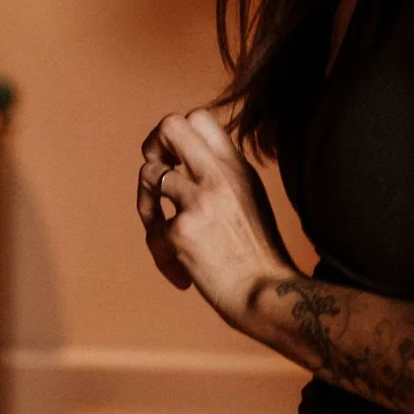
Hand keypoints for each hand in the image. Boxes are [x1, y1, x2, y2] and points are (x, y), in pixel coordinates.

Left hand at [136, 108, 293, 326]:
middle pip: (169, 126)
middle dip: (152, 146)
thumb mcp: (250, 198)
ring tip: (161, 234)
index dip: (176, 134)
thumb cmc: (258, 255)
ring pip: (148, 174)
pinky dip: (161, 258)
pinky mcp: (181, 231)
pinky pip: (151, 232)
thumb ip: (223, 175)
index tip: (174, 159)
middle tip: (157, 174)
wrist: (267, 295)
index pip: (198, 117)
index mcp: (237, 167)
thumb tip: (183, 161)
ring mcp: (199, 200)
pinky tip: (181, 277)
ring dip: (146, 206)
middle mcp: (219, 175)